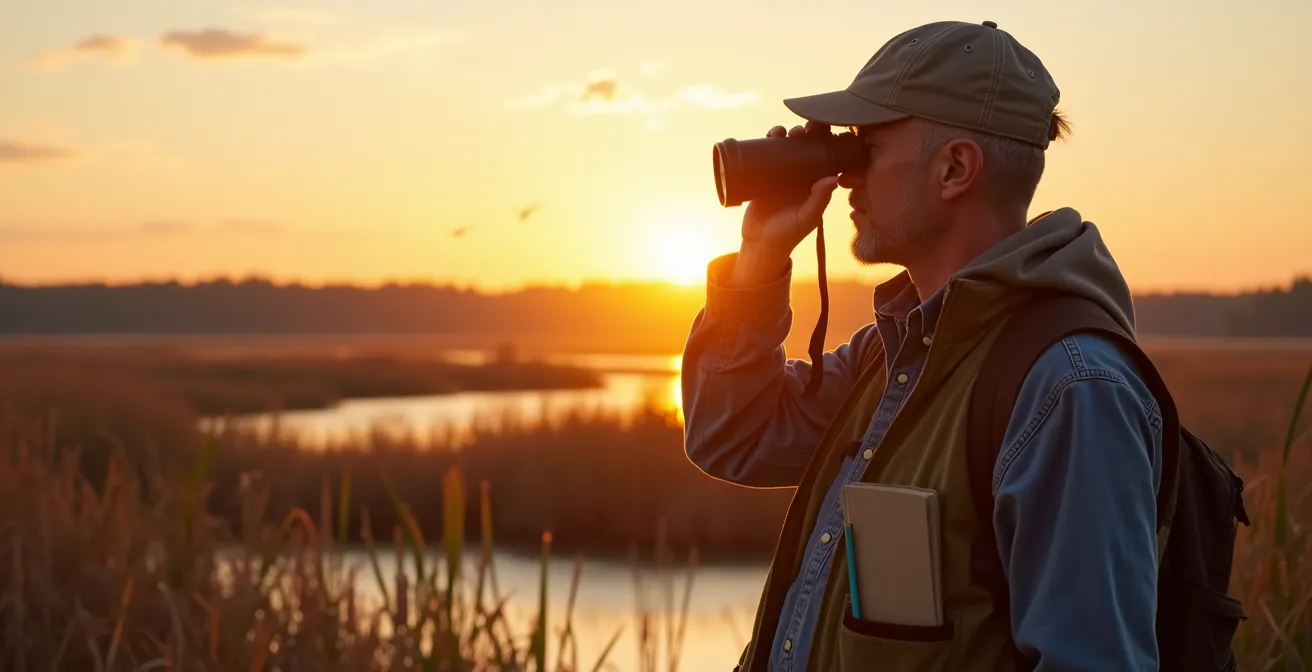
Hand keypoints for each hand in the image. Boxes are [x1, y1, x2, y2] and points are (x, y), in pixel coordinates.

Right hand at [730, 121, 840, 286]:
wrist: (760, 242)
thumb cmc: (788, 233)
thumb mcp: (806, 217)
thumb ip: (819, 200)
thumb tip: (833, 178)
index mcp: (816, 183)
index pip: (825, 157)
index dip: (826, 142)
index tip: (825, 131)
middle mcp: (801, 176)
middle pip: (805, 147)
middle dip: (806, 134)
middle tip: (803, 130)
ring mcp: (782, 174)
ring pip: (787, 147)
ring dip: (787, 134)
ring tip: (784, 132)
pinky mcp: (764, 175)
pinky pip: (767, 154)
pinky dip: (770, 141)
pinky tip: (771, 134)